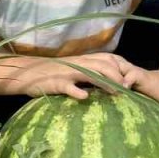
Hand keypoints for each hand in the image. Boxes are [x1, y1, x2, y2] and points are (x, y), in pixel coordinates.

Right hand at [14, 53, 142, 99]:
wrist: (29, 73)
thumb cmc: (53, 73)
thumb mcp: (74, 71)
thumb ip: (89, 74)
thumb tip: (107, 83)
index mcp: (84, 60)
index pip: (108, 60)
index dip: (121, 69)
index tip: (129, 81)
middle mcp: (78, 64)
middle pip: (103, 66)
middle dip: (117, 77)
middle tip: (126, 90)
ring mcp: (68, 73)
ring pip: (90, 74)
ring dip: (105, 83)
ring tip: (115, 93)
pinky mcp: (57, 83)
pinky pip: (69, 87)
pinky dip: (77, 92)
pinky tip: (85, 97)